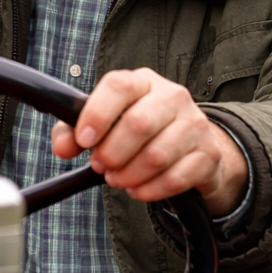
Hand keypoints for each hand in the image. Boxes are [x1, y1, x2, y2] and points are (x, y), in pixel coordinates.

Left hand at [52, 68, 248, 215]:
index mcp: (143, 82)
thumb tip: (63, 146)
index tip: (84, 140)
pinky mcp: (208, 154)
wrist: (191, 146)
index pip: (119, 86)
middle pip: (139, 123)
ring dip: (129, 175)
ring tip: (118, 179)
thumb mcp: (106, 123)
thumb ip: (74, 132)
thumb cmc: (140, 131)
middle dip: (112, 153)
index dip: (97, 114)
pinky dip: (150, 190)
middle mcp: (173, 96)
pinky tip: (139, 189)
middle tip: (101, 166)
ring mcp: (195, 124)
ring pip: (157, 155)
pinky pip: (175, 178)